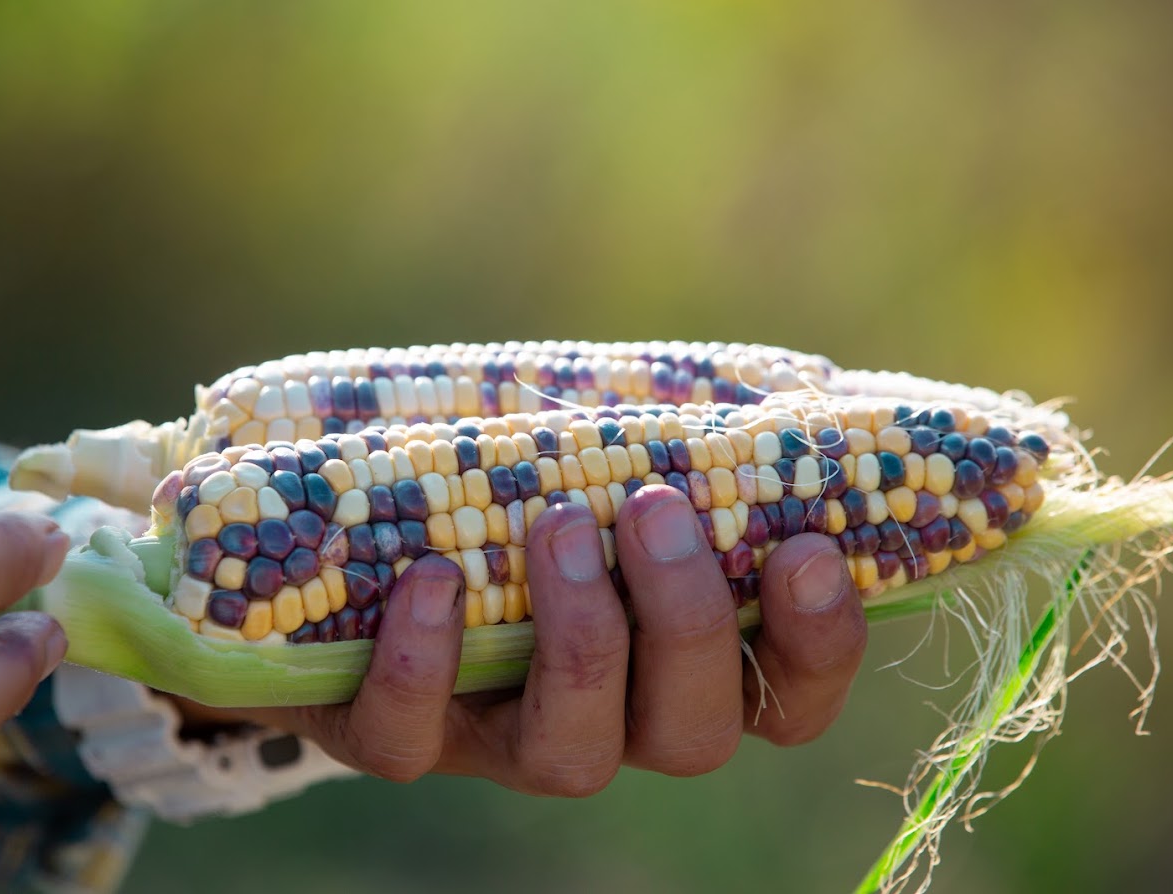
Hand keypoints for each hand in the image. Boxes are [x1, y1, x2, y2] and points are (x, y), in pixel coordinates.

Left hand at [191, 484, 865, 793]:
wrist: (354, 537)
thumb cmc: (523, 482)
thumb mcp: (612, 445)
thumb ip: (701, 428)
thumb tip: (819, 384)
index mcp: (678, 660)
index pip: (786, 698)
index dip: (817, 645)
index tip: (810, 551)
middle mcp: (610, 719)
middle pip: (691, 734)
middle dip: (687, 623)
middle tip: (654, 509)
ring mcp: (502, 739)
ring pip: (572, 754)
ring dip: (581, 641)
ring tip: (558, 523)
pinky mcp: (398, 735)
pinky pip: (411, 739)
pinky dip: (425, 664)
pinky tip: (434, 578)